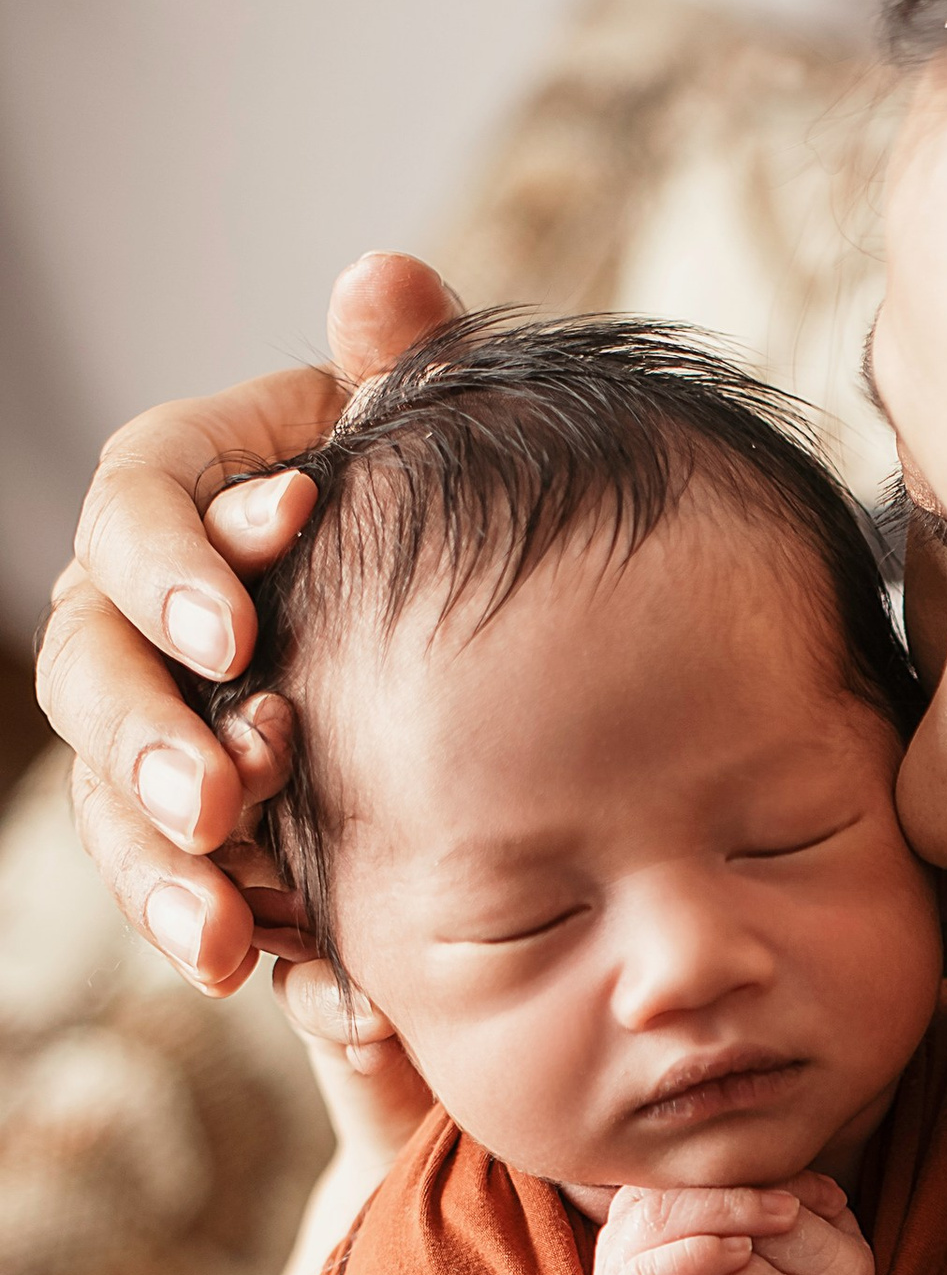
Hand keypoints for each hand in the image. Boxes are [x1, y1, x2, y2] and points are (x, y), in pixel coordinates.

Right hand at [38, 253, 454, 1002]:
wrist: (527, 679)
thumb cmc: (460, 530)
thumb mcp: (440, 455)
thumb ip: (406, 376)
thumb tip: (380, 278)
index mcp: (195, 504)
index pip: (132, 507)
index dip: (169, 565)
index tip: (233, 627)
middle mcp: (153, 620)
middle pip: (91, 669)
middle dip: (144, 740)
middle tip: (215, 804)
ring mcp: (171, 742)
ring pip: (118, 807)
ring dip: (164, 876)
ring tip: (229, 944)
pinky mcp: (218, 849)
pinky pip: (203, 903)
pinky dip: (257, 949)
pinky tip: (316, 996)